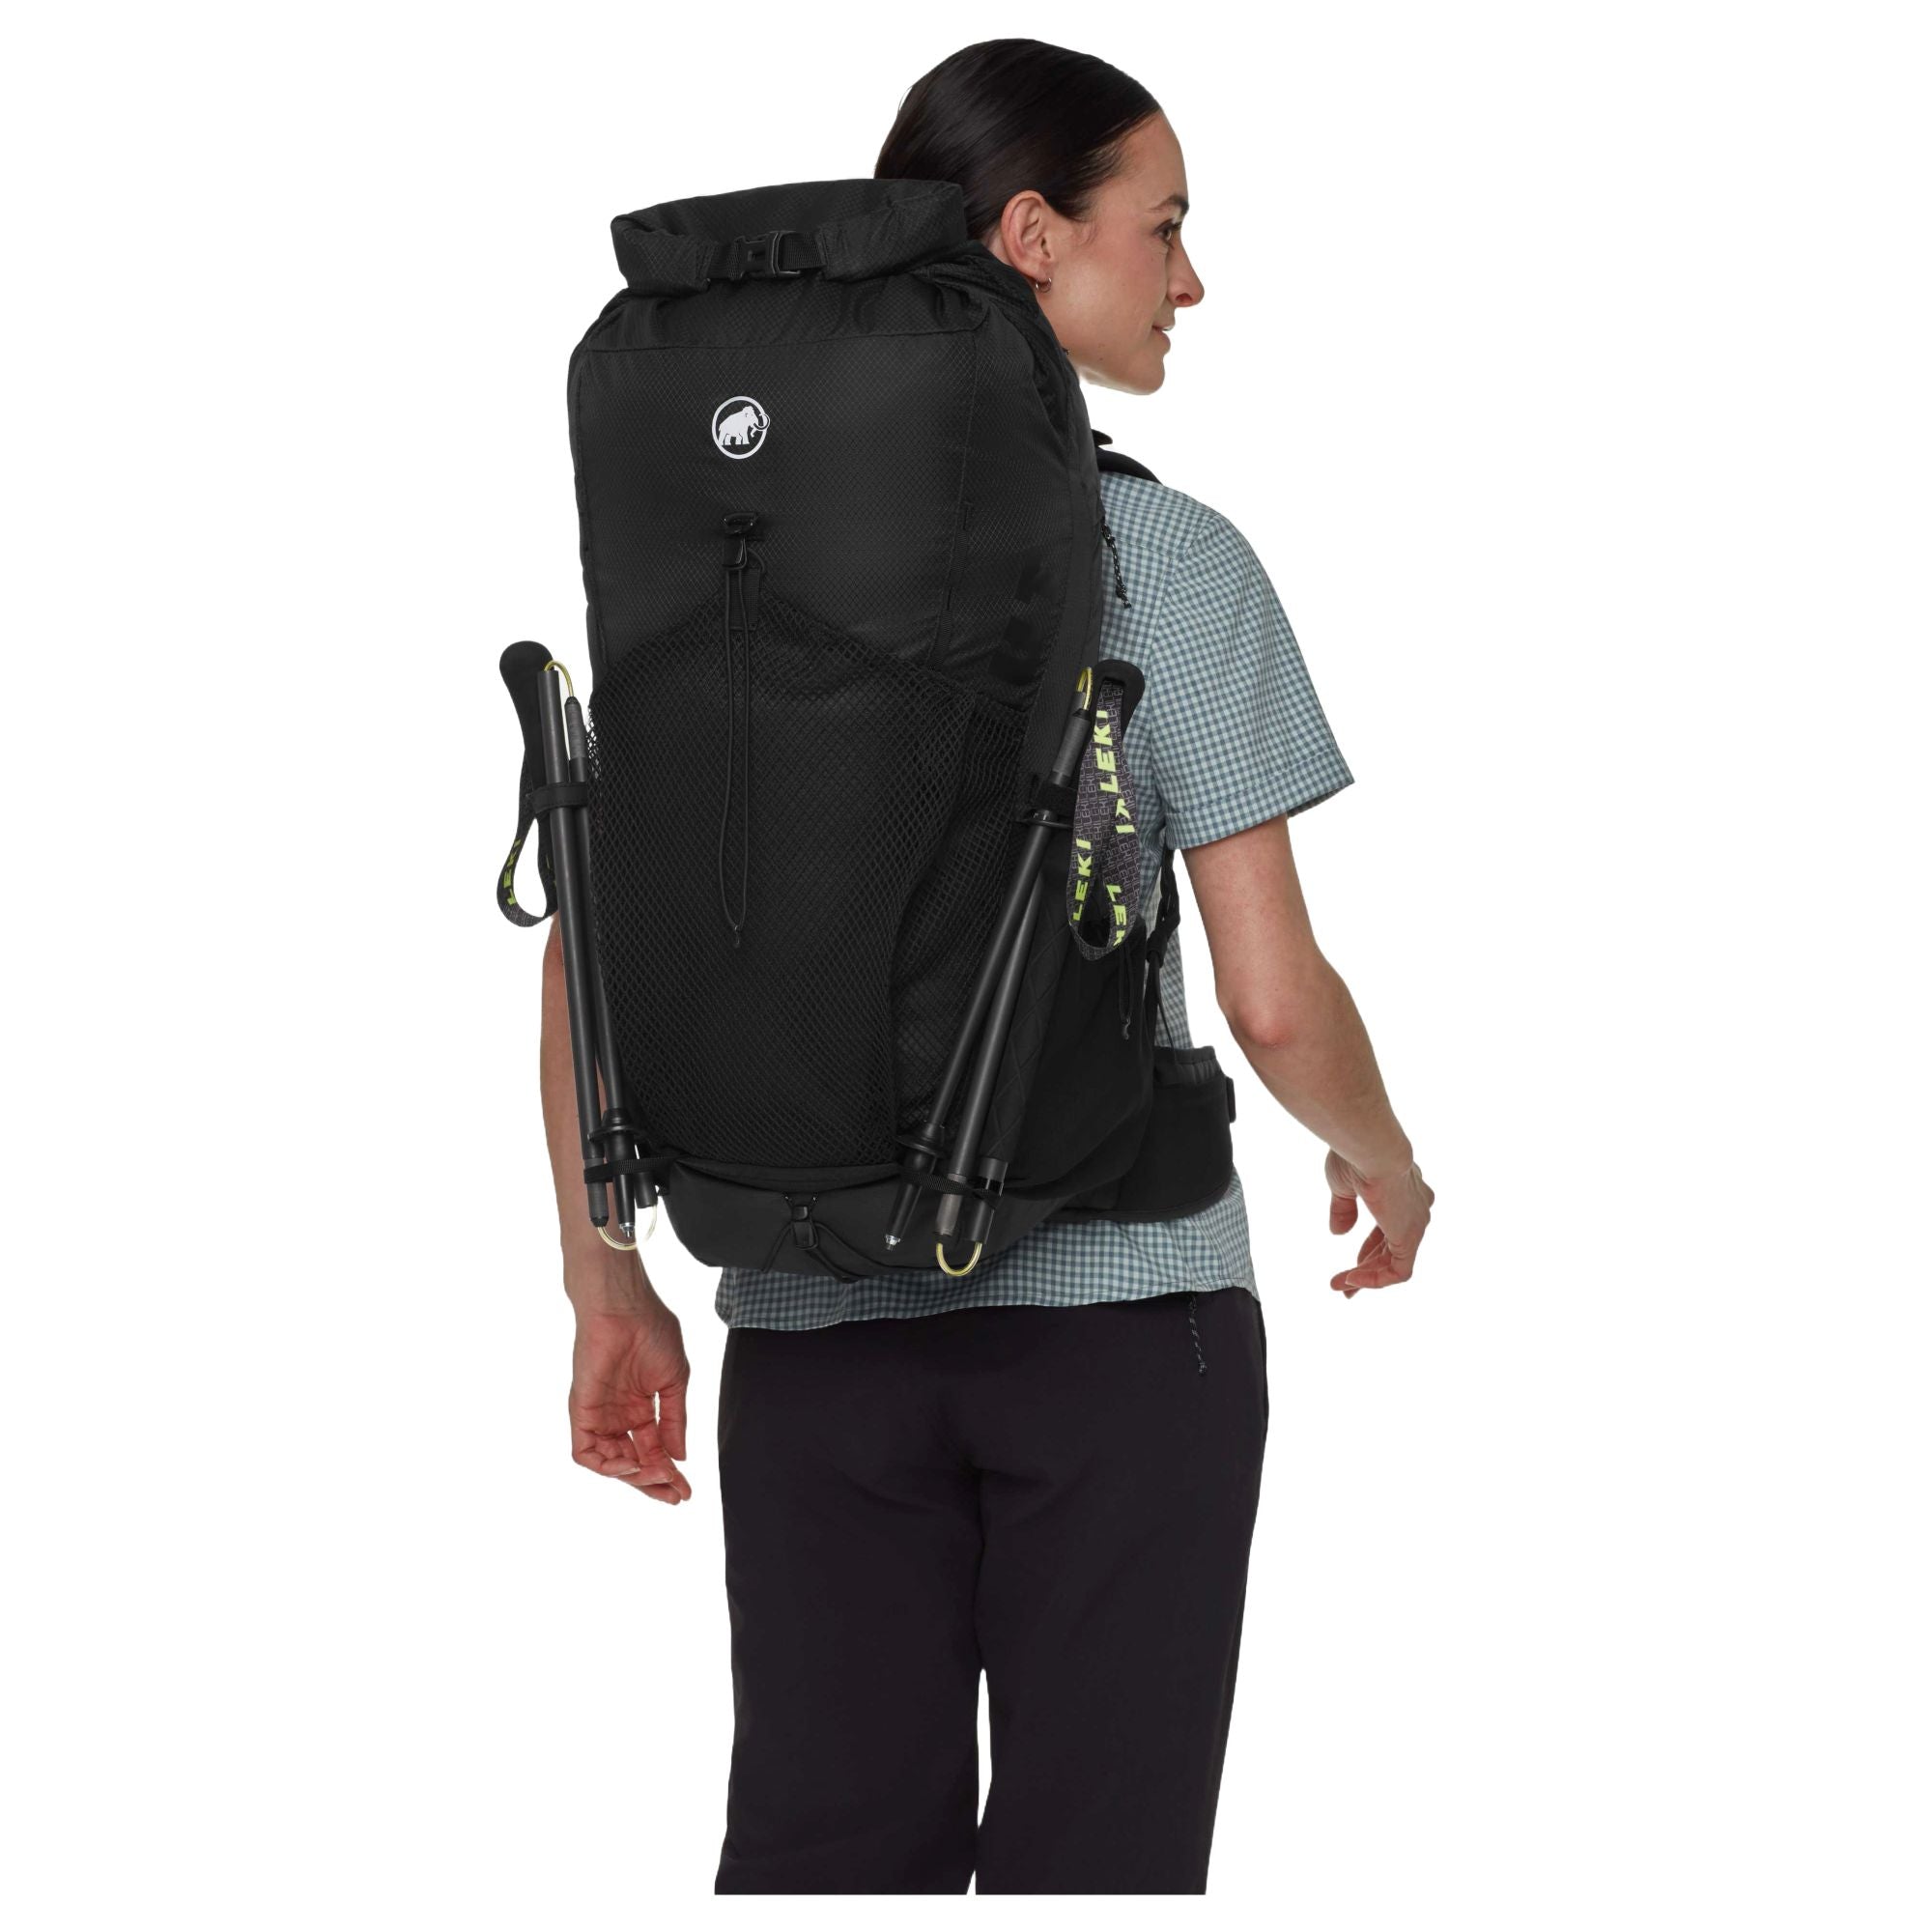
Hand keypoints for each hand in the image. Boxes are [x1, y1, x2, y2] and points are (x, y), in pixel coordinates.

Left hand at [568, 1291, 692, 1503]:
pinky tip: (633, 1464)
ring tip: (657, 1476)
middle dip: (653, 1483)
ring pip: (609, 1464)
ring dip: (634, 1477)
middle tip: (675, 1495)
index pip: (653, 1451)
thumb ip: (674, 1422)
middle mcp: (618, 1417)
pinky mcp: (581, 1412)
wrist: (626, 1307)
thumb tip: (680, 1457)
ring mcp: (599, 1416)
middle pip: (632, 1463)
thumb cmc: (652, 1332)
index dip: (669, 1472)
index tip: (687, 1490)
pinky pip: (586, 1453)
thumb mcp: (674, 1383)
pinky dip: (607, 1466)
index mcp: (640, 1409)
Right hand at [1326, 1151, 1432, 1296]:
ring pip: (1395, 1262)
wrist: (1372, 1147)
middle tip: (1344, 1283)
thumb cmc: (1356, 1155)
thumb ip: (1343, 1209)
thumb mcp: (1343, 1184)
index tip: (1350, 1261)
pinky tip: (1351, 1279)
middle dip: (1368, 1267)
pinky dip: (1375, 1280)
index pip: (1389, 1227)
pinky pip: (1398, 1271)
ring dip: (1367, 1277)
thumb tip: (1338, 1232)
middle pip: (1393, 1247)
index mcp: (1403, 1190)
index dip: (1369, 1247)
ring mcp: (1416, 1223)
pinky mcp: (1410, 1237)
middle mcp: (1416, 1207)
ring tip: (1340, 1286)